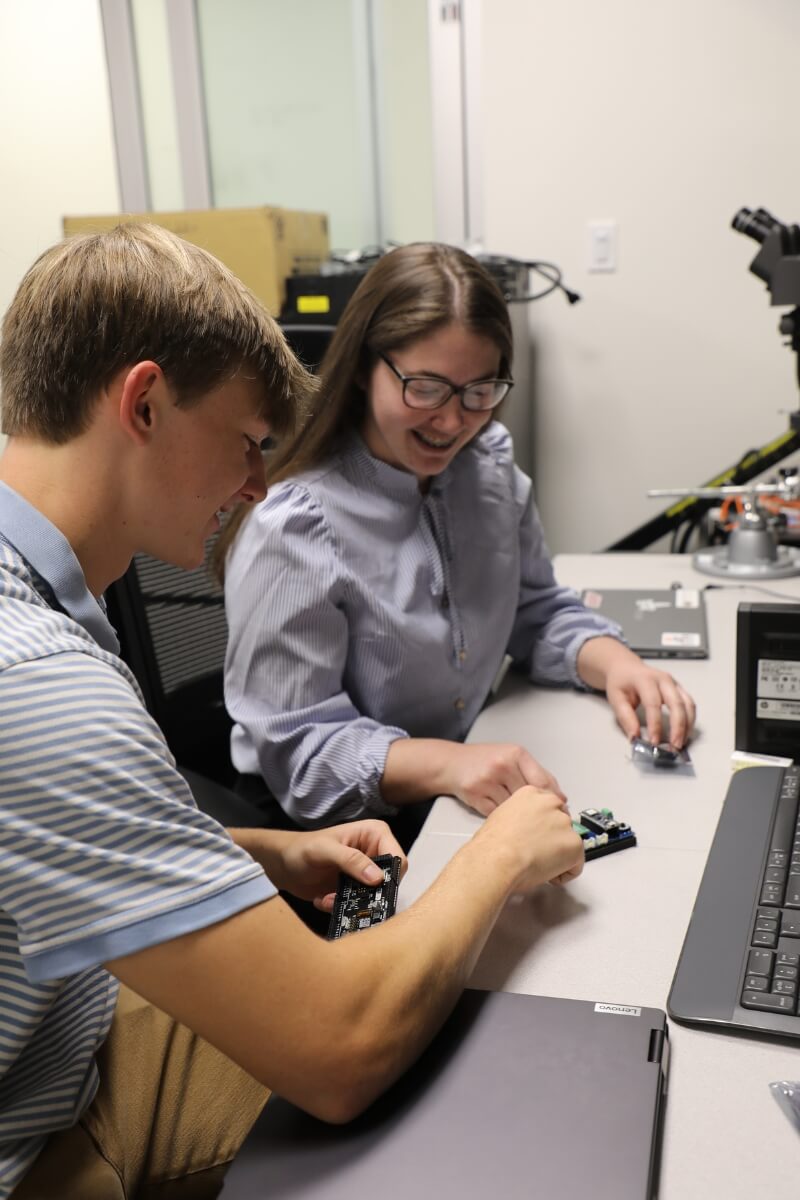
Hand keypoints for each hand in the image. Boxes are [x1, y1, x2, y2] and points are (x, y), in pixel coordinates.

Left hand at [274, 821, 406, 911]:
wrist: (282, 864)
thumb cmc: (301, 848)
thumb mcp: (324, 850)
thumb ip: (350, 860)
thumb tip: (377, 878)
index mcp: (375, 834)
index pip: (399, 859)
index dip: (390, 877)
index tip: (370, 889)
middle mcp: (375, 853)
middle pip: (389, 882)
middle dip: (366, 894)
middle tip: (342, 897)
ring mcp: (365, 873)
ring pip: (374, 897)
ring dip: (351, 903)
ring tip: (327, 899)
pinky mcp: (355, 889)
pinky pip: (359, 905)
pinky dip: (341, 906)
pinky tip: (323, 899)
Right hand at [443, 742, 564, 816]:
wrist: (452, 763)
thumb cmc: (485, 761)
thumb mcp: (513, 758)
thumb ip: (537, 774)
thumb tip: (561, 797)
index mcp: (516, 754)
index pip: (543, 782)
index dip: (554, 800)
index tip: (562, 812)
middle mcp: (502, 765)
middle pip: (529, 797)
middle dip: (537, 811)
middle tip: (543, 820)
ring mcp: (487, 780)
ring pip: (514, 808)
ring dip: (518, 815)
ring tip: (517, 815)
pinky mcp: (475, 795)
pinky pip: (497, 814)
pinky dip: (502, 818)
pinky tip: (501, 814)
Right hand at [481, 786, 583, 890]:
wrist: (498, 858)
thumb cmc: (492, 845)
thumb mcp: (501, 817)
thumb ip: (519, 817)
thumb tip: (524, 831)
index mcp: (531, 794)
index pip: (548, 807)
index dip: (543, 827)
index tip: (536, 837)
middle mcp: (551, 803)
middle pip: (561, 823)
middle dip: (552, 840)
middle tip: (536, 853)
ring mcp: (565, 823)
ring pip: (569, 844)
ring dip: (557, 857)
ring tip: (537, 864)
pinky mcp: (575, 843)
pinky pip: (576, 865)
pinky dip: (563, 874)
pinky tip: (545, 874)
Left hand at [577, 637, 695, 748]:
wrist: (626, 667)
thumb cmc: (621, 682)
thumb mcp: (616, 699)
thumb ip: (626, 718)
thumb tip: (635, 738)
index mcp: (645, 679)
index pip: (653, 704)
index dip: (655, 725)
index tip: (654, 742)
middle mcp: (663, 679)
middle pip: (677, 703)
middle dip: (678, 727)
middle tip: (674, 746)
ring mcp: (674, 683)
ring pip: (688, 705)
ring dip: (687, 726)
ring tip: (680, 743)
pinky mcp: (679, 689)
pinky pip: (690, 705)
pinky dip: (690, 720)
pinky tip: (684, 733)